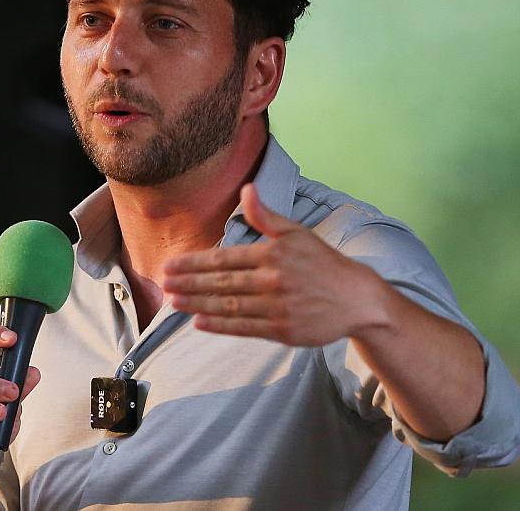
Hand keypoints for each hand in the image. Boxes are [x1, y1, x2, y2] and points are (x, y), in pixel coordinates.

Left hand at [162, 183, 388, 346]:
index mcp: (273, 253)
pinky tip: (199, 323)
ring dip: (198, 304)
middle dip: (189, 284)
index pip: (225, 258)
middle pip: (222, 283)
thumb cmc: (323, 263)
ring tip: (174, 303)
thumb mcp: (297, 233)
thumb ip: (266, 215)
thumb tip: (247, 189)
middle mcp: (273, 279)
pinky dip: (220, 326)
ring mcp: (277, 306)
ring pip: (229, 306)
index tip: (171, 266)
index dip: (194, 263)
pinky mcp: (283, 330)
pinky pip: (245, 327)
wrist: (357, 299)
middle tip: (163, 284)